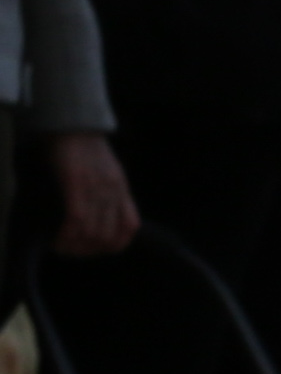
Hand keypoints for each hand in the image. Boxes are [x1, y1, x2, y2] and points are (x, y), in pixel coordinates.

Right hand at [34, 130, 132, 260]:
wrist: (73, 124)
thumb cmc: (86, 148)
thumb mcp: (108, 171)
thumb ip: (109, 193)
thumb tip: (103, 217)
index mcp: (122, 188)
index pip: (131, 227)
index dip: (115, 244)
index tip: (96, 249)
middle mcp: (113, 191)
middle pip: (109, 236)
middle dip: (88, 250)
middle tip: (70, 249)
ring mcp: (96, 187)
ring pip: (92, 232)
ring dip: (75, 246)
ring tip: (60, 246)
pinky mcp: (76, 182)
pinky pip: (77, 218)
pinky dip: (67, 234)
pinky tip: (57, 238)